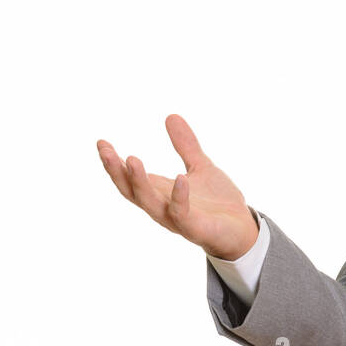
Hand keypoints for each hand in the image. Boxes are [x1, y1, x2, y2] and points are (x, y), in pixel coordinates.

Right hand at [97, 114, 258, 260]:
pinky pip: (182, 214)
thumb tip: (171, 116)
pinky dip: (179, 197)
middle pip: (131, 191)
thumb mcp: (200, 167)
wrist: (243, 230)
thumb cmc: (218, 203)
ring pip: (150, 203)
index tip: (101, 143)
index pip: (129, 178)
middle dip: (116, 171)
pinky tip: (180, 178)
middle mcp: (162, 206)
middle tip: (105, 150)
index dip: (114, 163)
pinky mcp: (195, 229)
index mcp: (160, 192)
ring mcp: (176, 219)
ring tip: (131, 160)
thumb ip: (185, 145)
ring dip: (139, 182)